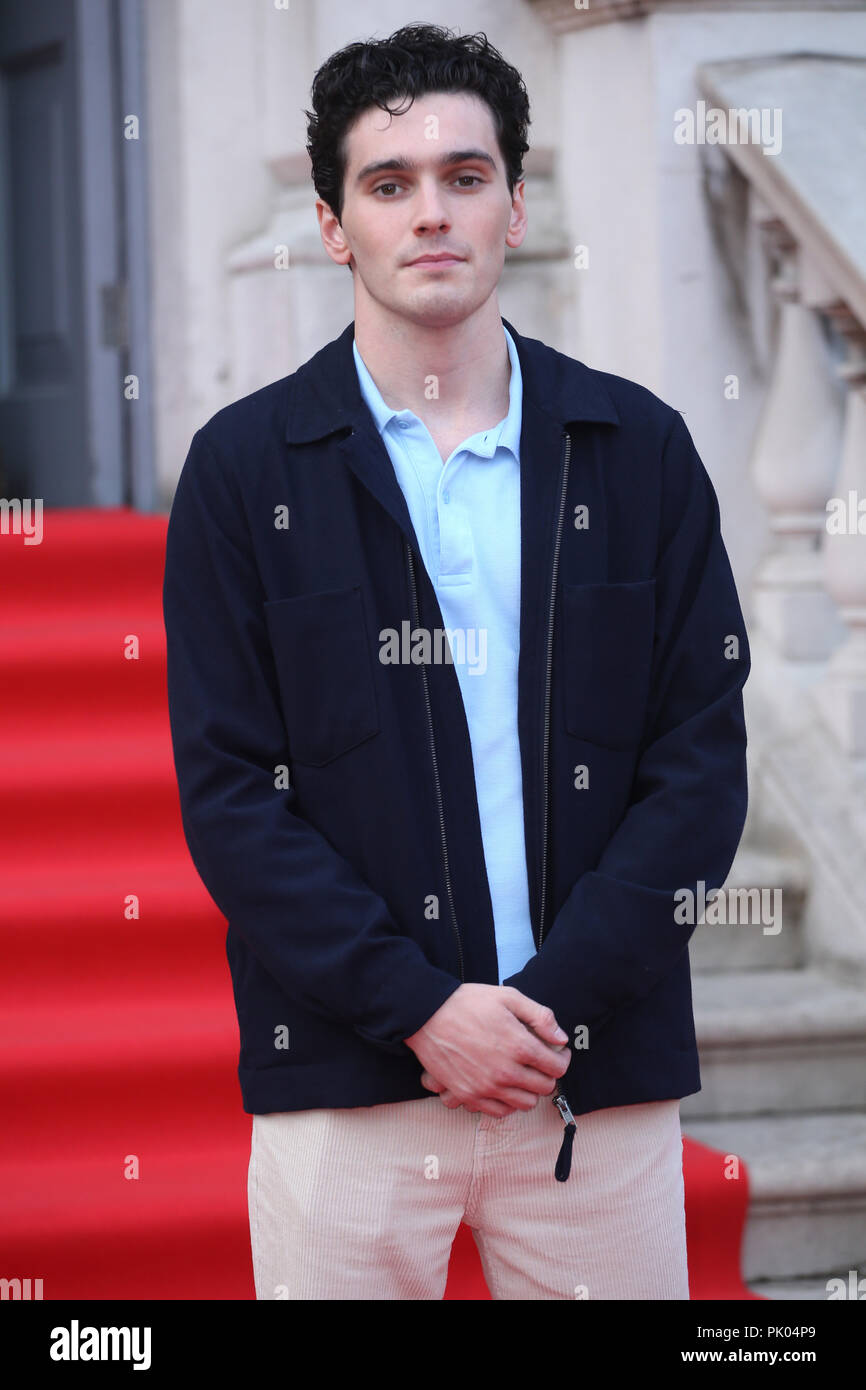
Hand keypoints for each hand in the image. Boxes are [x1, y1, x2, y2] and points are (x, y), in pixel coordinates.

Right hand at [403, 983, 570, 1117]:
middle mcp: (505, 1072)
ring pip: (525, 1104)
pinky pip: (499, 1112)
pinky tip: (503, 1086)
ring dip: (528, 1091)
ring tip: (521, 1074)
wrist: (427, 1014)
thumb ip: (540, 1017)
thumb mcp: (509, 997)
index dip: (561, 1059)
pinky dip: (507, 1102)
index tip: (557, 1053)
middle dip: (547, 1074)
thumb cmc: (467, 1003)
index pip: (557, 1068)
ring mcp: (486, 1088)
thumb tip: (561, 1038)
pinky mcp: (468, 1096)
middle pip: (544, 1088)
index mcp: (519, 1046)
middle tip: (539, 1062)